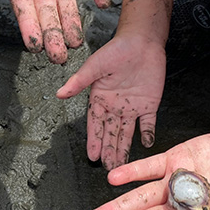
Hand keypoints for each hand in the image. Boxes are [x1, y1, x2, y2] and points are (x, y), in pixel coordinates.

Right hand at [56, 33, 165, 169]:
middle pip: (110, 133)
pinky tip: (146, 145)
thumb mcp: (94, 66)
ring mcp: (132, 107)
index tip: (92, 156)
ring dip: (123, 148)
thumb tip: (60, 94)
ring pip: (126, 133)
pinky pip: (148, 124)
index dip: (94, 140)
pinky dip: (147, 134)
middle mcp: (114, 106)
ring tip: (121, 165)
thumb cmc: (116, 50)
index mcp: (99, 98)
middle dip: (109, 150)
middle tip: (108, 168)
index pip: (95, 124)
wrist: (141, 41)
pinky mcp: (149, 105)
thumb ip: (79, 82)